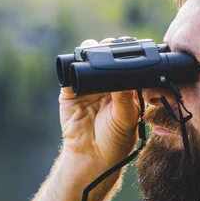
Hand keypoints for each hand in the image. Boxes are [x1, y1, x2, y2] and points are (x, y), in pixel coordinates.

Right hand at [59, 38, 140, 166]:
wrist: (92, 156)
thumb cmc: (116, 139)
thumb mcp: (126, 117)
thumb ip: (125, 96)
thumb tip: (126, 73)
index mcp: (125, 87)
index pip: (125, 63)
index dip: (126, 53)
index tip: (129, 45)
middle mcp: (106, 83)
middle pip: (106, 57)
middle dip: (107, 47)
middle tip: (109, 44)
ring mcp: (88, 85)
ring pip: (87, 59)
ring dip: (90, 50)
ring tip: (94, 48)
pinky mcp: (70, 90)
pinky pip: (70, 72)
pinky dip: (72, 64)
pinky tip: (77, 61)